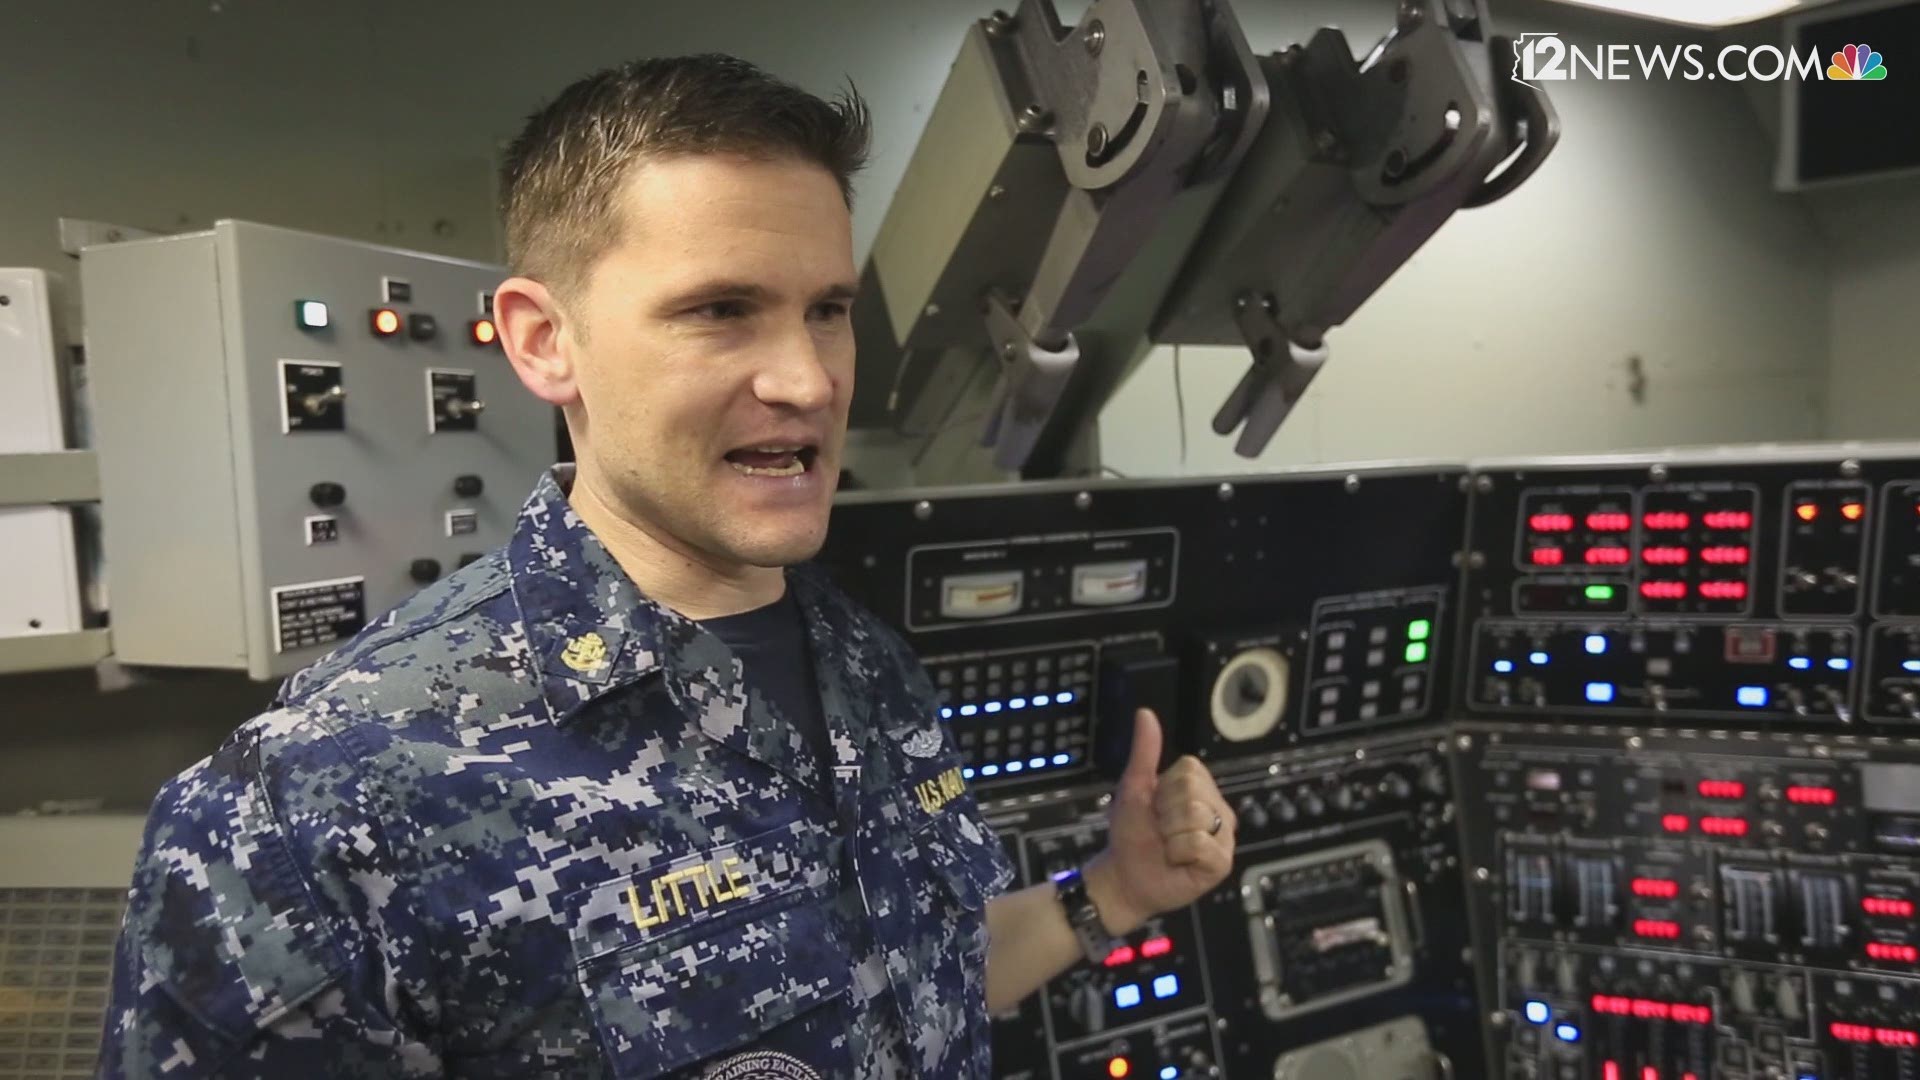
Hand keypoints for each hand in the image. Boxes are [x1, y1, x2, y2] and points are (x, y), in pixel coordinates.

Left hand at [1084, 708, 1235, 934]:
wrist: (1125, 876)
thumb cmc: (1132, 832)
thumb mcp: (1133, 787)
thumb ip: (1144, 751)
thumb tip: (1145, 713)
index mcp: (1200, 787)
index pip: (1189, 770)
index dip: (1163, 790)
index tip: (1156, 807)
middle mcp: (1217, 809)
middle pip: (1193, 794)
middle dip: (1165, 815)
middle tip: (1161, 829)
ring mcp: (1223, 836)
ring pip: (1198, 819)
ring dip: (1170, 836)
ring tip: (1169, 846)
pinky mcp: (1222, 862)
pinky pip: (1202, 846)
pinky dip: (1180, 854)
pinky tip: (1178, 861)